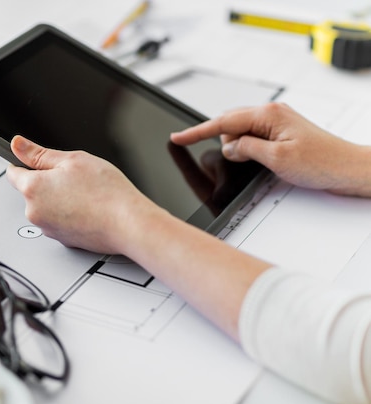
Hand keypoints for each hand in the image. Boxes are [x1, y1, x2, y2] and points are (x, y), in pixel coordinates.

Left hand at [6, 135, 157, 253]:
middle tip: (74, 177)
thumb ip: (39, 153)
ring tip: (85, 195)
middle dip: (48, 182)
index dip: (24, 163)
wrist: (127, 223)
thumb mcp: (72, 159)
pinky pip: (59, 222)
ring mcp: (48, 229)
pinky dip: (69, 215)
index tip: (36, 161)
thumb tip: (18, 145)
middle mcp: (34, 212)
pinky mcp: (62, 240)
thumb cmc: (106, 192)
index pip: (12, 173)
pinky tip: (88, 209)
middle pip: (31, 191)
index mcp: (32, 188)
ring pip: (46, 207)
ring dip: (59, 200)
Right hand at [170, 103, 370, 195]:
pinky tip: (260, 160)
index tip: (177, 137)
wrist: (347, 168)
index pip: (222, 122)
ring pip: (240, 134)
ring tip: (262, 163)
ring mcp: (276, 123)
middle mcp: (271, 114)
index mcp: (268, 115)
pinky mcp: (280, 133)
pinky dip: (249, 150)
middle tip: (241, 162)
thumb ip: (246, 150)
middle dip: (226, 145)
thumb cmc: (322, 162)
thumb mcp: (276, 159)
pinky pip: (253, 138)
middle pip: (230, 126)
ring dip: (240, 150)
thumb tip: (229, 147)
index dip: (196, 132)